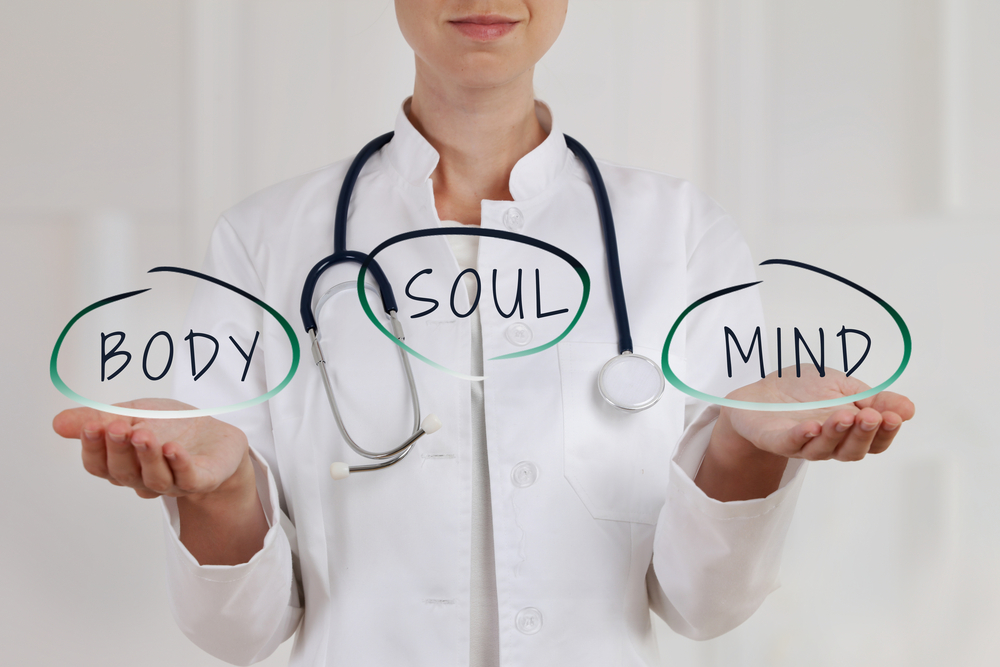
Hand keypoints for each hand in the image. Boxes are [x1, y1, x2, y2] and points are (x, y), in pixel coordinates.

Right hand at [52, 399, 249, 500]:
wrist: (216, 436)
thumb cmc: (171, 425)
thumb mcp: (133, 413)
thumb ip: (100, 418)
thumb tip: (58, 423)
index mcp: (123, 464)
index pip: (99, 465)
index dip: (93, 448)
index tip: (92, 425)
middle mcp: (144, 478)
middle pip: (124, 472)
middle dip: (118, 449)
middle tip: (116, 427)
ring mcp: (173, 483)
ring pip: (154, 478)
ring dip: (147, 456)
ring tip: (143, 434)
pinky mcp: (202, 480)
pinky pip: (187, 478)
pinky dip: (179, 463)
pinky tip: (173, 448)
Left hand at [720, 367, 914, 461]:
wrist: (759, 392)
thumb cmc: (802, 390)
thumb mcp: (843, 386)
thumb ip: (873, 398)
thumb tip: (909, 408)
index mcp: (848, 431)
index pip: (874, 441)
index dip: (885, 432)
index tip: (895, 416)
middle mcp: (827, 443)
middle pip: (851, 451)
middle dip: (864, 434)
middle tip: (871, 417)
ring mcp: (801, 444)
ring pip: (823, 449)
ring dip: (836, 433)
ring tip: (845, 416)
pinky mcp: (774, 440)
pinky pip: (790, 443)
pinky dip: (802, 436)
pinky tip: (812, 427)